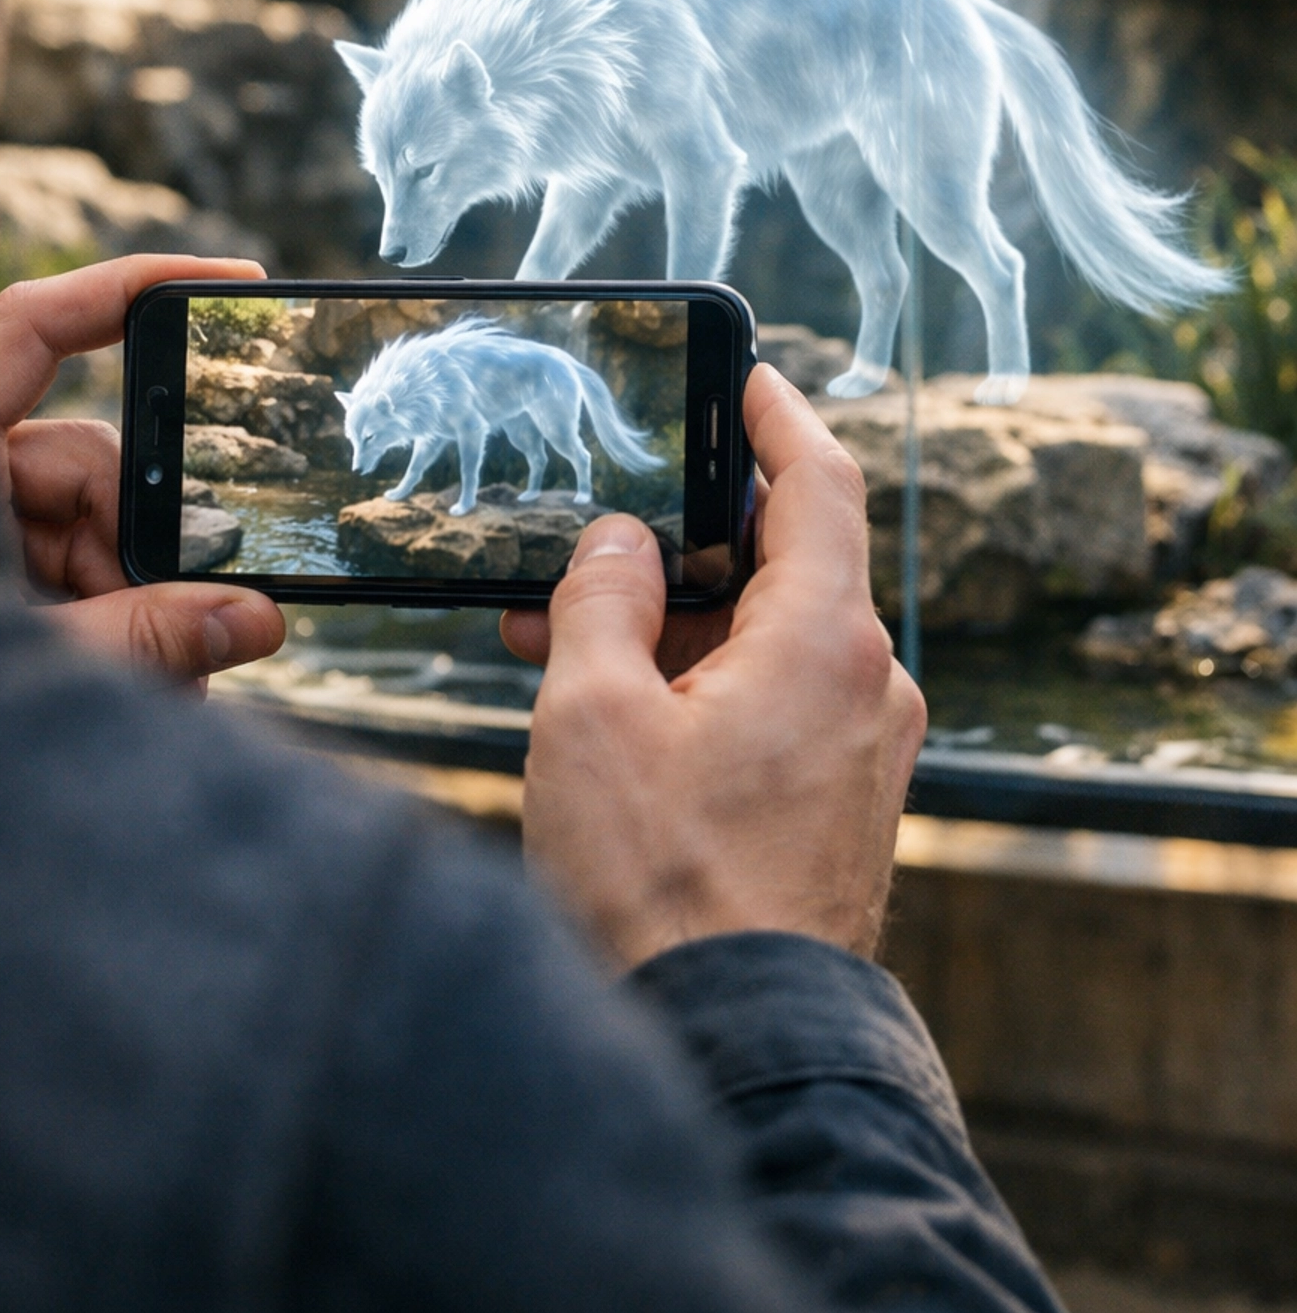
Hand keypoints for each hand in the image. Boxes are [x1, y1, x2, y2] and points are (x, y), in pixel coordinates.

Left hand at [0, 254, 284, 683]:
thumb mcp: (20, 665)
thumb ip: (140, 641)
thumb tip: (256, 618)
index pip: (34, 327)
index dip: (126, 287)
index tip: (231, 280)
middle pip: (94, 462)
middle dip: (150, 539)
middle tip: (198, 609)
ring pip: (103, 534)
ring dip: (141, 604)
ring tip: (164, 683)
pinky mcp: (9, 590)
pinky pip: (92, 584)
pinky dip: (125, 629)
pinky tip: (153, 684)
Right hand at [501, 364, 925, 968]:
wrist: (737, 1052)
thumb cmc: (663, 891)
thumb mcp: (594, 719)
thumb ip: (602, 602)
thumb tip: (619, 542)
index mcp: (828, 642)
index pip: (819, 484)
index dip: (777, 417)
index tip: (744, 375)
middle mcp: (870, 687)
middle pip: (781, 564)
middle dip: (672, 547)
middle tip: (580, 548)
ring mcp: (863, 753)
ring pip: (767, 640)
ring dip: (670, 625)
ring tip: (557, 644)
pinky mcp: (841, 807)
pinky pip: (775, 703)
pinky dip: (700, 682)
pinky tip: (612, 710)